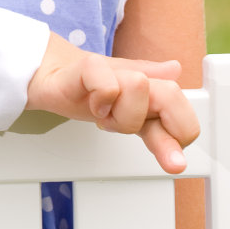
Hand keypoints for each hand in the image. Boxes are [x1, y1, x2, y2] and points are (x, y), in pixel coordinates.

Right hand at [25, 32, 199, 173]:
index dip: (181, 136)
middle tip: (144, 146)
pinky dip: (101, 100)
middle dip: (161, 131)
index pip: (180, 112)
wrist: (49, 75)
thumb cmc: (86, 90)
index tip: (174, 163)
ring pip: (139, 88)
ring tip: (104, 116)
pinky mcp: (90, 65)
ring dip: (119, 116)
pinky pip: (109, 86)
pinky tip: (93, 105)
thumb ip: (152, 97)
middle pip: (171, 94)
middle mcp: (136, 83)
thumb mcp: (123, 107)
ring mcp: (114, 73)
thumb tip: (176, 70)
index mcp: (148, 98)